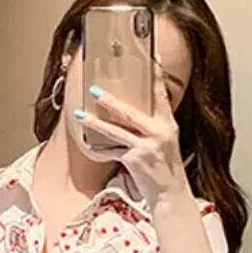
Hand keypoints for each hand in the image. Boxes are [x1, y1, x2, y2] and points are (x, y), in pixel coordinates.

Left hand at [73, 58, 189, 209]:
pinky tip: (88, 147)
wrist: (171, 195)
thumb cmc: (166, 169)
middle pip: (130, 112)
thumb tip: (132, 113)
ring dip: (95, 123)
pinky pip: (112, 152)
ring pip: (115, 131)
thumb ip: (152, 126)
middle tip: (95, 90)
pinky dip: (99, 150)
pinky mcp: (135, 161)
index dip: (155, 75)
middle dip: (110, 101)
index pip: (161, 95)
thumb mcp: (165, 143)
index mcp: (168, 125)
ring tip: (80, 115)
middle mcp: (159, 133)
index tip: (151, 57)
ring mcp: (146, 147)